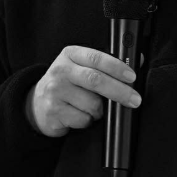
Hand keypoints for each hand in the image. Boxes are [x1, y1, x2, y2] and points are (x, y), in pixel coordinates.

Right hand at [25, 45, 140, 137]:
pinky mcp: (54, 110)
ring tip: (93, 108)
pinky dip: (88, 121)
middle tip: (134, 100)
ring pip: (92, 104)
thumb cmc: (67, 84)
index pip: (96, 58)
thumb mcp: (80, 67)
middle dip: (120, 92)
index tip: (132, 77)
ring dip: (100, 111)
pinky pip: (83, 120)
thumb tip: (138, 61)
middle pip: (96, 80)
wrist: (38, 103)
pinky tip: (79, 115)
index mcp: (70, 54)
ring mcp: (55, 90)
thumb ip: (104, 65)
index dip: (117, 67)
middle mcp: (61, 70)